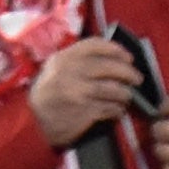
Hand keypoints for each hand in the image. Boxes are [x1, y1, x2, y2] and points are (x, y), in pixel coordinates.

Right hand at [23, 38, 148, 145]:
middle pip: (109, 67)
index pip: (96, 45)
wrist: (32, 122)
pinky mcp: (83, 111)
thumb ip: (78, 59)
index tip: (128, 57)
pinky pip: (108, 108)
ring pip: (112, 89)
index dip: (116, 49)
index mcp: (64, 58)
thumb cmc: (48, 93)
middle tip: (137, 78)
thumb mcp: (55, 69)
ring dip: (125, 93)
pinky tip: (118, 110)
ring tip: (127, 96)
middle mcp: (71, 72)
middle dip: (128, 72)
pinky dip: (117, 109)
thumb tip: (111, 56)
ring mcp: (78, 92)